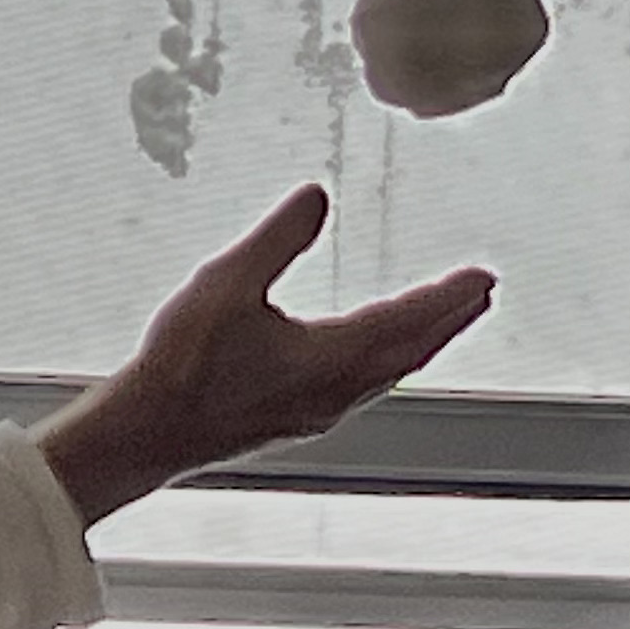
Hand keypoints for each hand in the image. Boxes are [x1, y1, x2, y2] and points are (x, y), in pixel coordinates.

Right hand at [39, 184, 494, 523]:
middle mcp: (337, 391)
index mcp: (332, 357)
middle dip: (448, 321)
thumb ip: (279, 236)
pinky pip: (364, 387)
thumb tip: (318, 195)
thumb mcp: (228, 281)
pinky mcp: (297, 420)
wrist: (146, 433)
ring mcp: (319, 411)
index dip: (448, 297)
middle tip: (481, 294)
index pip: (407, 320)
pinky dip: (388, 363)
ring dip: (420, 343)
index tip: (483, 276)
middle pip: (410, 352)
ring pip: (389, 374)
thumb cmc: (182, 362)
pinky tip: (372, 358)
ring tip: (441, 321)